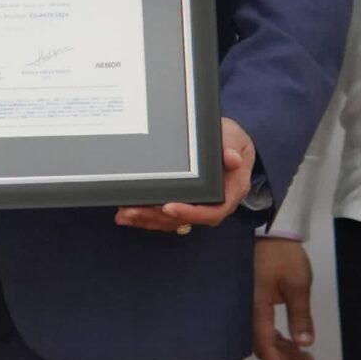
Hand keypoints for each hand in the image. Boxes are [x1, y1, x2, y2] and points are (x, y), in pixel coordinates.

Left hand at [117, 118, 256, 233]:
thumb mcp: (235, 139)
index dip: (190, 213)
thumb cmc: (232, 141)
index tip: (168, 208)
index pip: (212, 211)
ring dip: (148, 219)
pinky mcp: (184, 203)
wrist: (229, 143)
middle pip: (186, 219)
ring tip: (126, 213)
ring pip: (172, 220)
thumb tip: (233, 158)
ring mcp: (198, 205)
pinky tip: (126, 213)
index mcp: (230, 192)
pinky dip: (146, 216)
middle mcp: (214, 204)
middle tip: (134, 211)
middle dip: (158, 217)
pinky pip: (165, 215)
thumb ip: (232, 147)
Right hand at [253, 237, 315, 359]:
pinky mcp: (254, 298)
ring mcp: (250, 304)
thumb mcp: (298, 284)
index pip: (264, 344)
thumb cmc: (282, 255)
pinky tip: (293, 342)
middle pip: (263, 345)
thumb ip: (300, 315)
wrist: (268, 229)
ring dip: (283, 351)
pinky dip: (278, 337)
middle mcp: (249, 310)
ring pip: (264, 336)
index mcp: (256, 308)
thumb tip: (303, 344)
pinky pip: (264, 325)